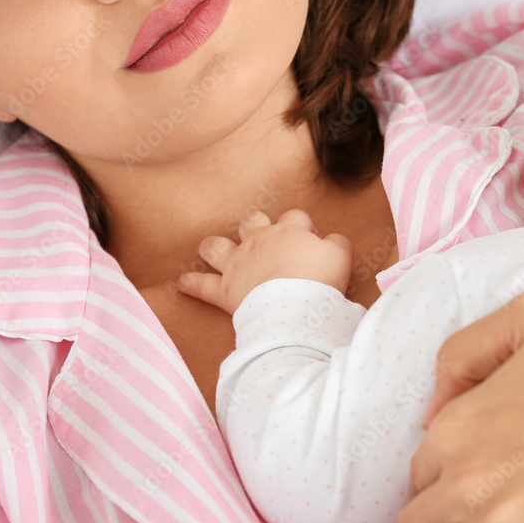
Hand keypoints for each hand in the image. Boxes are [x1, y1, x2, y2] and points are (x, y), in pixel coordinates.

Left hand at [177, 209, 352, 314]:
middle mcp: (260, 240)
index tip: (309, 240)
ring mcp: (239, 263)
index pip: (296, 218)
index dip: (303, 227)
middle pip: (253, 221)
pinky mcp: (225, 289)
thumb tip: (332, 240)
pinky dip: (192, 284)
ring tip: (210, 247)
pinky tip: (182, 283)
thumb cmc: (320, 278)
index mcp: (290, 231)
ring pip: (219, 245)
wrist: (294, 304)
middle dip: (256, 224)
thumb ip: (336, 243)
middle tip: (263, 235)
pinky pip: (202, 285)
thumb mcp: (340, 256)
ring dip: (215, 246)